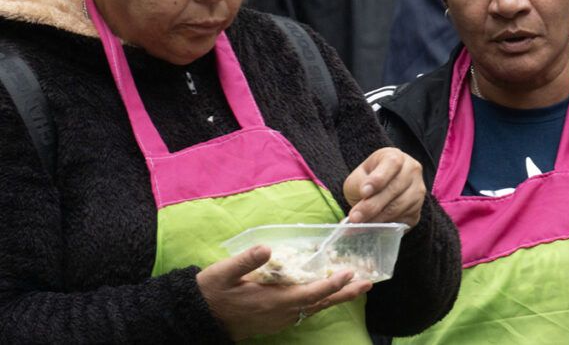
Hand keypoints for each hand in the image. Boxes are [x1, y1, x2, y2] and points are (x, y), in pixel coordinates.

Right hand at [197, 245, 371, 339]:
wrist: (200, 317)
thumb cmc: (212, 292)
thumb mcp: (223, 273)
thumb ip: (245, 261)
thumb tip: (266, 248)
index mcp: (272, 300)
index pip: (309, 293)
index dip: (330, 284)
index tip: (348, 274)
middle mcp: (281, 313)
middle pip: (320, 303)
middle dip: (344, 293)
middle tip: (368, 283)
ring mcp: (280, 318)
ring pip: (314, 308)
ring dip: (336, 297)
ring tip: (357, 286)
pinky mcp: (277, 320)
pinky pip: (305, 311)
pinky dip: (321, 301)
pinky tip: (329, 293)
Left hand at [344, 147, 424, 226]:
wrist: (378, 193)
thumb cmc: (367, 181)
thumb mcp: (358, 177)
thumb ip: (359, 183)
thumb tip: (364, 195)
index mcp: (396, 156)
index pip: (392, 164)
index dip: (378, 178)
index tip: (364, 192)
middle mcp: (412, 170)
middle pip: (395, 188)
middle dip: (372, 205)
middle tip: (355, 217)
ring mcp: (418, 190)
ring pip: (399, 206)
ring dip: (378, 218)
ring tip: (361, 224)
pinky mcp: (417, 210)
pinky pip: (403, 219)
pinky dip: (387, 225)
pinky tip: (374, 227)